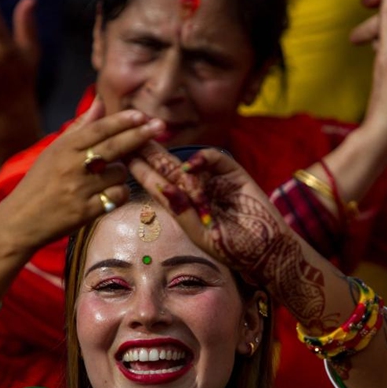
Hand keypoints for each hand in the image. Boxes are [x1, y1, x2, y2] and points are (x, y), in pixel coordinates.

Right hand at [0, 99, 165, 249]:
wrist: (21, 220)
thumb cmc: (39, 183)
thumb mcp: (54, 151)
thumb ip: (79, 127)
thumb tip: (99, 103)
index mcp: (64, 149)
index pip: (98, 130)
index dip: (122, 121)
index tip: (141, 115)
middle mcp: (72, 167)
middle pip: (114, 147)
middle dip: (140, 135)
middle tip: (160, 126)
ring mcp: (79, 190)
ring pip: (119, 174)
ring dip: (122, 173)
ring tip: (109, 176)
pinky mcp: (85, 212)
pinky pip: (117, 197)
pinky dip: (119, 194)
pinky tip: (110, 194)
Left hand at [129, 145, 292, 282]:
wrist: (267, 249)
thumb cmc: (233, 248)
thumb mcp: (200, 233)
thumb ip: (181, 210)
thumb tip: (161, 187)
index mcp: (183, 205)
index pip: (157, 184)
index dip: (140, 172)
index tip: (120, 159)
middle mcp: (195, 189)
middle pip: (166, 167)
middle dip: (147, 153)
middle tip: (128, 138)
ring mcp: (212, 179)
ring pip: (185, 161)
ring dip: (166, 153)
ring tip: (147, 144)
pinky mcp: (233, 172)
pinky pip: (214, 158)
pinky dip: (202, 159)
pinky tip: (190, 167)